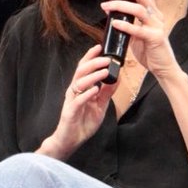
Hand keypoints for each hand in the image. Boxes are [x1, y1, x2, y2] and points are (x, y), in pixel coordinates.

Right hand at [38, 44, 115, 159]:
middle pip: (81, 72)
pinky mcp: (70, 112)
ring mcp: (71, 101)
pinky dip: (87, 94)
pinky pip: (78, 101)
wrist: (70, 141)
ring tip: (105, 72)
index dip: (90, 57)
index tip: (100, 47)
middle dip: (93, 63)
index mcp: (81, 88)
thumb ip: (107, 92)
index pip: (84, 68)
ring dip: (93, 77)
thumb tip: (117, 78)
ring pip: (79, 83)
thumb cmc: (83, 122)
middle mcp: (74, 91)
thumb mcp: (100, 105)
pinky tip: (95, 90)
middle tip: (107, 59)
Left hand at [100, 0, 181, 80]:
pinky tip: (114, 23)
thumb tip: (110, 12)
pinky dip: (125, 25)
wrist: (163, 68)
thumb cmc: (149, 51)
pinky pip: (138, 30)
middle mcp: (156, 16)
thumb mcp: (137, 34)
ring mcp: (157, 27)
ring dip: (120, 5)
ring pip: (139, 9)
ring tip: (106, 6)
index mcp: (153, 12)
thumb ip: (127, 22)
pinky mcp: (155, 39)